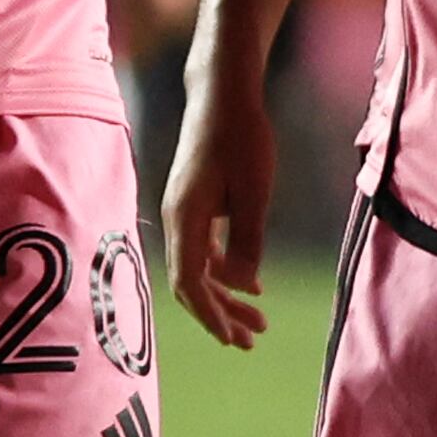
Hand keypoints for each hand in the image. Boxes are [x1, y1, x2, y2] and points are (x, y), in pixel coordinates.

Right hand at [165, 66, 277, 347]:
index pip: (190, 283)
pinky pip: (205, 250)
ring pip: (201, 268)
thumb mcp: (254, 192)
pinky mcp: (195, 204)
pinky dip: (226, 271)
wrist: (222, 95)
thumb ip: (246, 240)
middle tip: (250, 341)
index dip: (210, 315)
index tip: (232, 339)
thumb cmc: (241, 138)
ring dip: (226, 296)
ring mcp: (185, 213)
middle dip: (220, 315)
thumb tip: (236, 284)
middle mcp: (178, 220)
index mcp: (186, 219)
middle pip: (192, 283)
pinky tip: (252, 284)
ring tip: (258, 321)